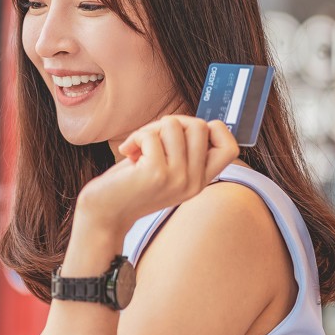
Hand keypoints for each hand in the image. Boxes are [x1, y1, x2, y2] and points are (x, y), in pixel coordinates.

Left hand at [76, 115, 238, 232]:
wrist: (104, 215)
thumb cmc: (130, 186)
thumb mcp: (165, 170)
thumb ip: (183, 150)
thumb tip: (191, 120)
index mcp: (200, 182)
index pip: (230, 148)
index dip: (212, 129)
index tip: (184, 133)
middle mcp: (194, 182)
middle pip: (201, 126)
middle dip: (171, 123)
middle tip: (151, 138)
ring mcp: (177, 179)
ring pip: (175, 125)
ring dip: (150, 129)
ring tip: (138, 147)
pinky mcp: (156, 173)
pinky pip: (150, 135)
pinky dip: (135, 138)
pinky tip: (127, 153)